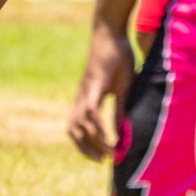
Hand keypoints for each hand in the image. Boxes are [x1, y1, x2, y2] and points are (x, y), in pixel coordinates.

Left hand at [68, 23, 134, 160]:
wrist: (111, 34)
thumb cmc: (117, 59)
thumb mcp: (121, 90)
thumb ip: (119, 110)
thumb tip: (119, 131)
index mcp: (86, 99)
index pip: (76, 127)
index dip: (84, 145)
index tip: (101, 157)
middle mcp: (81, 98)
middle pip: (73, 130)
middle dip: (85, 149)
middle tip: (103, 160)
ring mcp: (86, 92)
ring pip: (79, 124)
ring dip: (93, 142)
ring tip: (109, 152)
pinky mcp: (95, 85)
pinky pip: (91, 111)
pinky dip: (98, 127)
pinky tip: (110, 137)